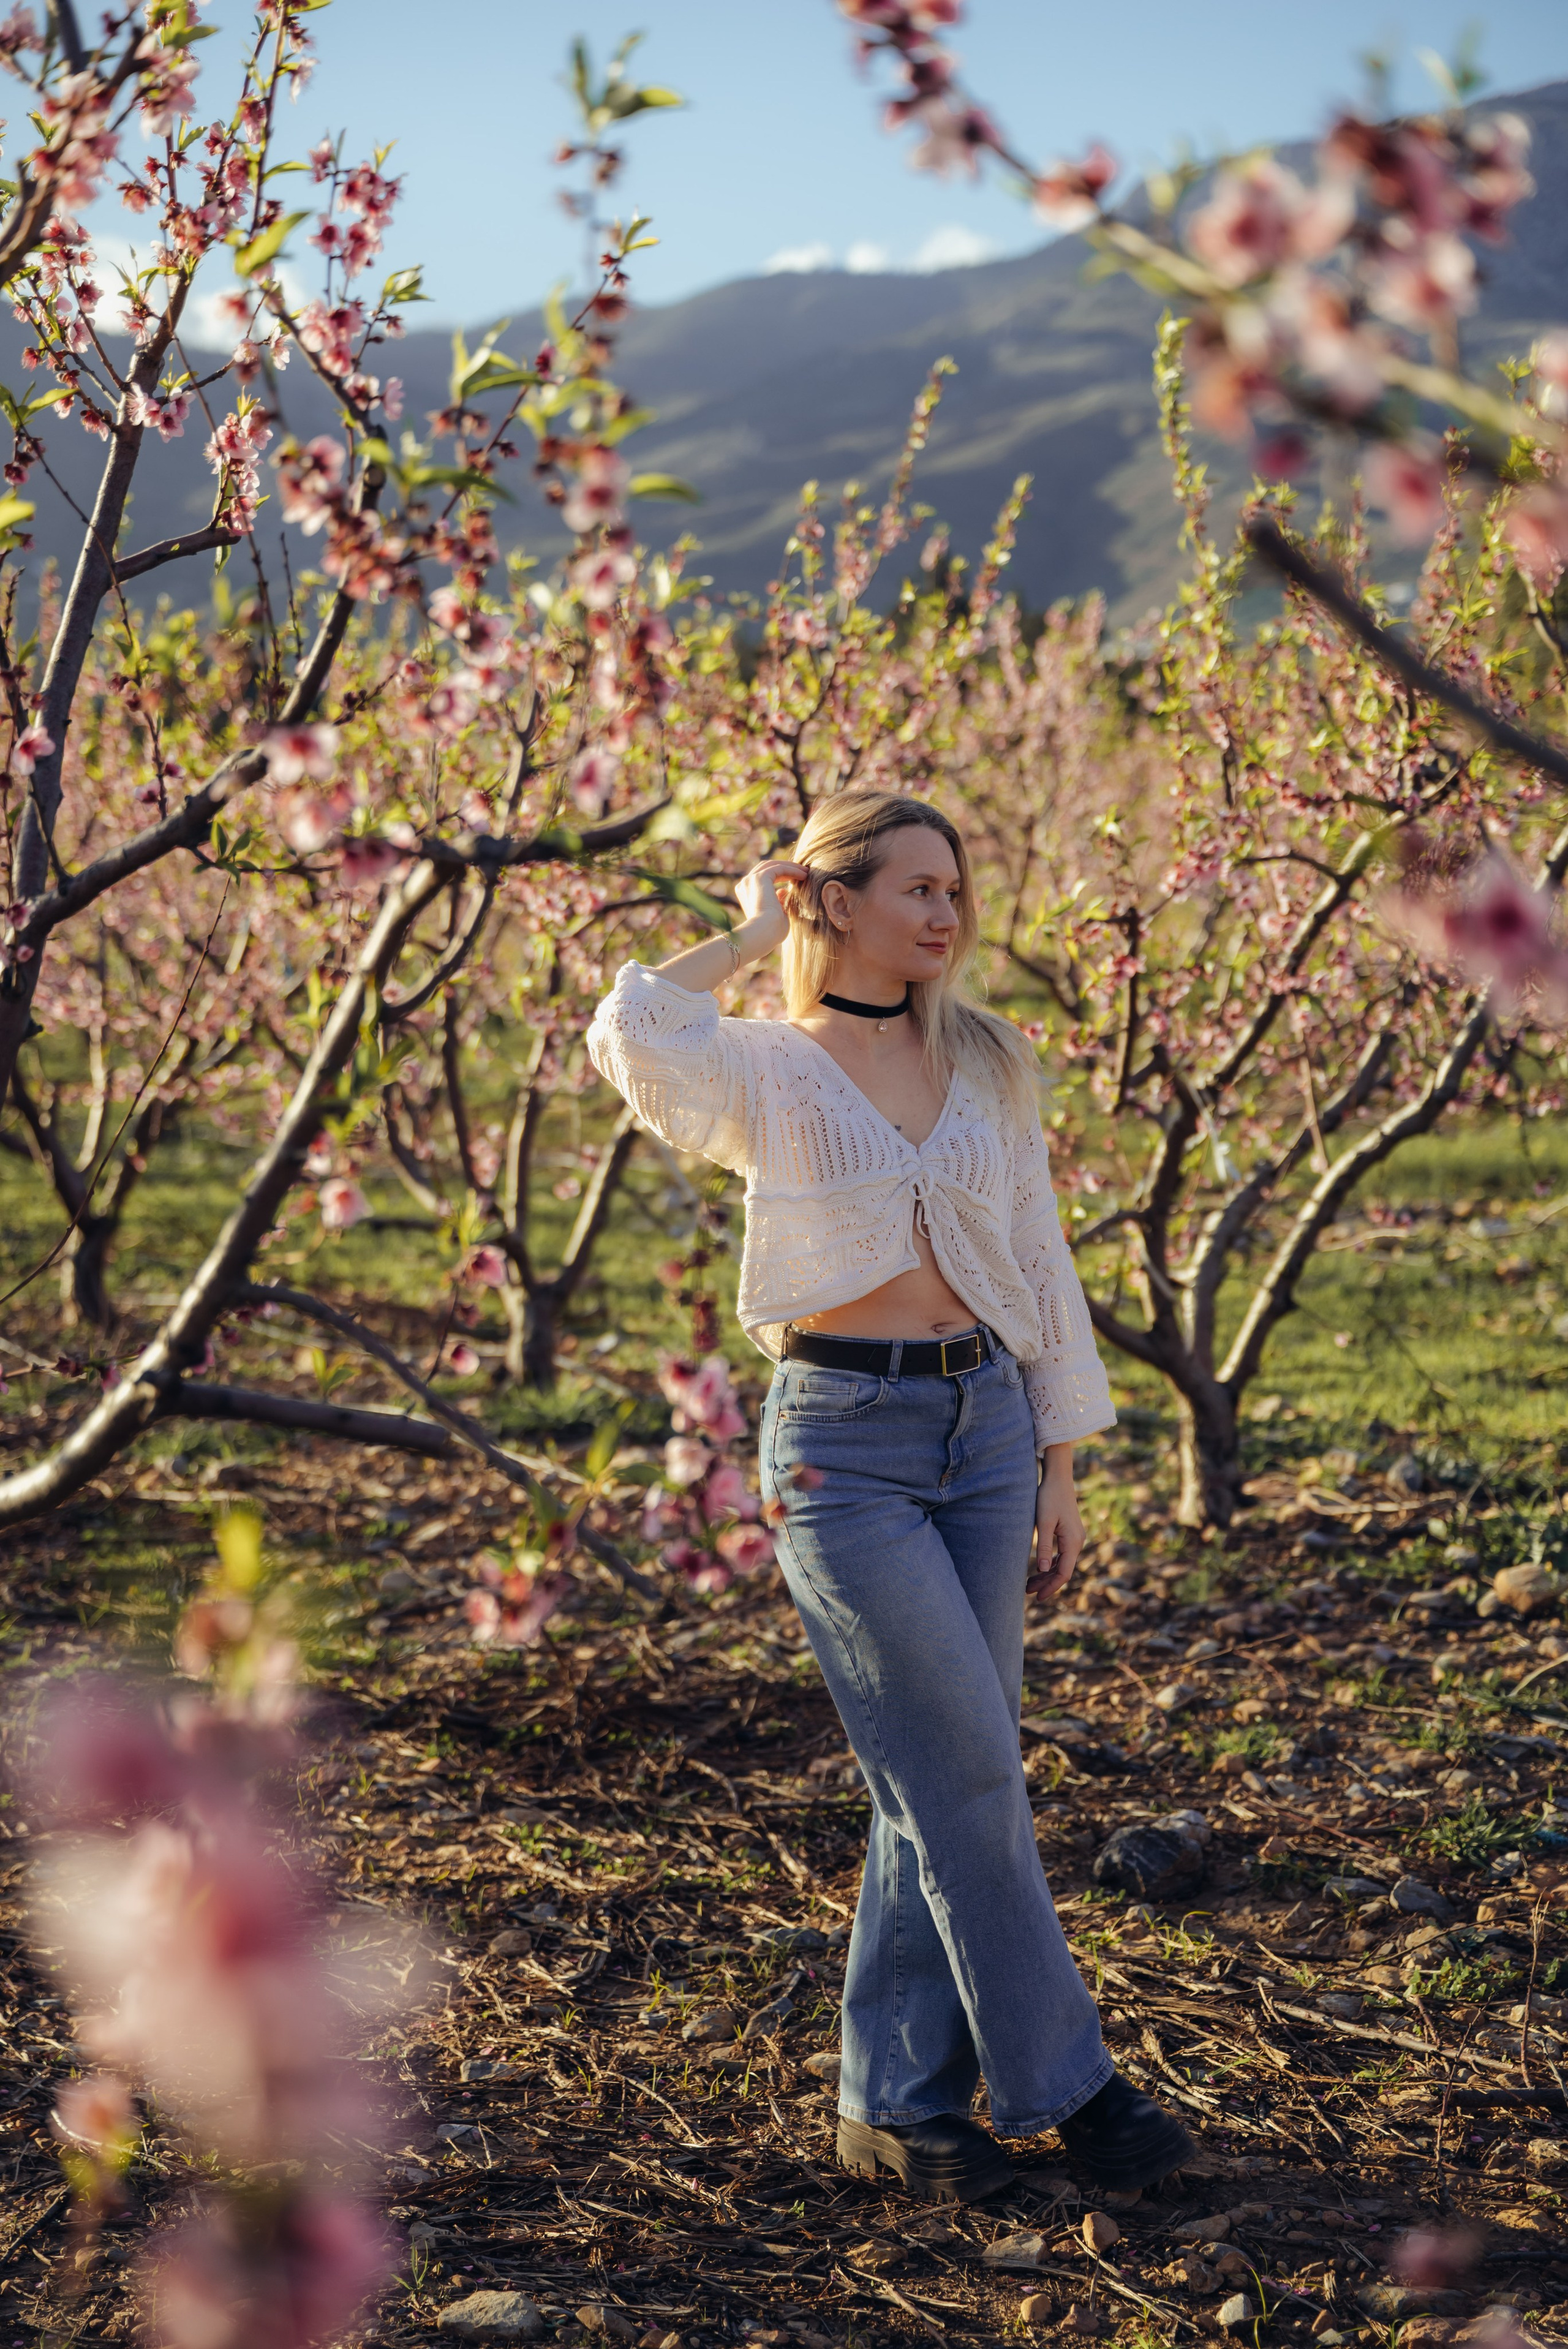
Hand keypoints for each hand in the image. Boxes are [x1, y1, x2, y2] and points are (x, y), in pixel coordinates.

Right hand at [734, 858, 809, 957]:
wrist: (764, 933)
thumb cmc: (771, 931)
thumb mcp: (776, 913)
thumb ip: (778, 901)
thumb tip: (783, 891)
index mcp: (747, 893)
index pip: (764, 878)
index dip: (782, 876)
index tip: (799, 879)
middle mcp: (745, 884)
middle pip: (768, 868)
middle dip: (787, 868)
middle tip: (804, 872)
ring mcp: (751, 879)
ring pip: (773, 865)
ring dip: (791, 867)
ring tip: (807, 872)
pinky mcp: (760, 877)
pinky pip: (779, 868)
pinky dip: (792, 870)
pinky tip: (804, 876)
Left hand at [1027, 1453, 1084, 1602]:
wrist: (1058, 1477)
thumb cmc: (1049, 1497)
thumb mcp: (1044, 1522)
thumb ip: (1045, 1546)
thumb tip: (1044, 1570)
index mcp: (1073, 1542)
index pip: (1064, 1573)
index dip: (1051, 1587)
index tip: (1037, 1597)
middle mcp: (1077, 1542)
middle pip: (1063, 1570)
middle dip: (1046, 1583)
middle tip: (1027, 1592)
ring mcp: (1075, 1538)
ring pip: (1062, 1564)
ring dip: (1047, 1574)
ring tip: (1029, 1583)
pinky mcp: (1069, 1533)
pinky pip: (1062, 1555)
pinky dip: (1051, 1564)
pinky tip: (1039, 1568)